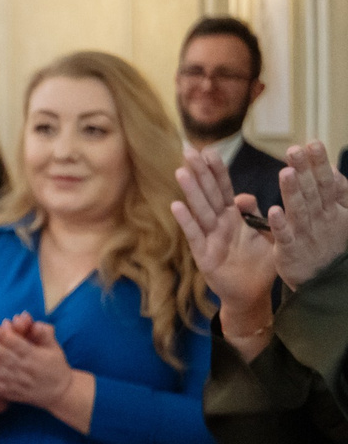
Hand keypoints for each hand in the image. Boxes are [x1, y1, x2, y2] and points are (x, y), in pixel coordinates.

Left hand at [0, 315, 73, 408]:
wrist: (61, 393)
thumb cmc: (56, 366)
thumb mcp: (54, 348)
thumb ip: (43, 333)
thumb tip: (31, 320)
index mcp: (36, 357)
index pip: (18, 345)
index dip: (4, 336)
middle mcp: (27, 370)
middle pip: (5, 356)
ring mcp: (19, 383)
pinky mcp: (14, 394)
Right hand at [172, 149, 278, 330]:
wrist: (253, 292)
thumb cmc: (260, 262)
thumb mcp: (267, 235)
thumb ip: (258, 215)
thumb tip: (246, 197)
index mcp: (234, 216)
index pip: (224, 188)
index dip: (216, 170)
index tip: (209, 151)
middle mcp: (219, 223)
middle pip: (208, 193)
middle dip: (199, 172)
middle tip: (188, 151)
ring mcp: (209, 238)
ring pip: (200, 210)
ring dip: (191, 191)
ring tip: (181, 171)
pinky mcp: (204, 255)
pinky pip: (195, 235)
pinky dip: (186, 221)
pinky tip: (177, 207)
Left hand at [271, 141, 347, 288]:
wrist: (325, 281)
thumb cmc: (329, 242)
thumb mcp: (339, 216)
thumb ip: (336, 193)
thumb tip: (332, 169)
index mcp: (331, 209)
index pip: (326, 182)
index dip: (320, 164)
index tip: (312, 143)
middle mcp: (321, 219)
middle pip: (313, 192)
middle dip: (304, 171)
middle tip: (294, 150)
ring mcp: (306, 234)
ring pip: (299, 210)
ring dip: (292, 192)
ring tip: (285, 172)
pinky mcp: (291, 251)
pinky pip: (285, 236)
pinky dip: (280, 225)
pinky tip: (273, 211)